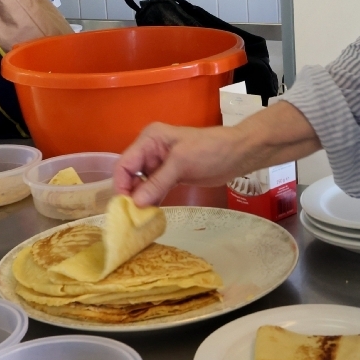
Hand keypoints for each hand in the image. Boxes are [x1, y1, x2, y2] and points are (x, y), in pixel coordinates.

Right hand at [114, 123, 253, 206]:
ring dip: (141, 200)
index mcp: (149, 139)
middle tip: (133, 217)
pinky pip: (154, 189)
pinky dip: (152, 201)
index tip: (125, 207)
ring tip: (140, 219)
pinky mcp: (170, 175)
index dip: (121, 185)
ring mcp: (160, 164)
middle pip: (130, 175)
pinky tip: (151, 214)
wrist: (238, 154)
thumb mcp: (181, 163)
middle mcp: (151, 150)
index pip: (125, 163)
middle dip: (130, 195)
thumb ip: (157, 182)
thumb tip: (135, 204)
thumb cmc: (210, 151)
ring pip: (141, 184)